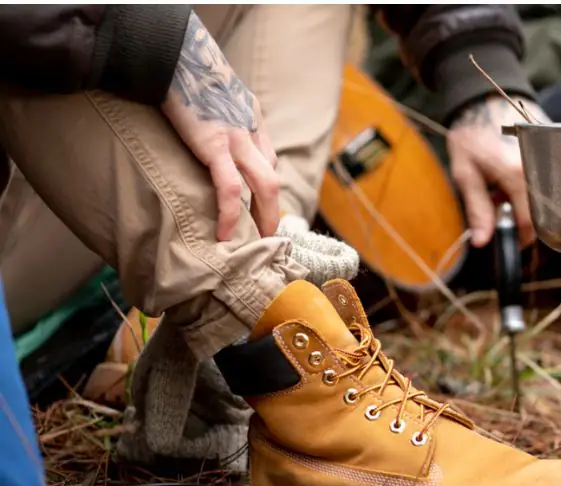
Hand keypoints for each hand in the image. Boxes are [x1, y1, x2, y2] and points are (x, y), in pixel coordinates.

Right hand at [162, 11, 279, 240]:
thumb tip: (205, 131)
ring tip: (257, 242)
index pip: (266, 160)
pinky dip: (232, 213)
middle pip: (271, 178)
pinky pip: (230, 188)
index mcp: (250, 117)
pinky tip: (226, 232)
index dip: (264, 187)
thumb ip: (218, 115)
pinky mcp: (215, 145)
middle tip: (268, 236)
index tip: (260, 208)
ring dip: (264, 217)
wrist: (174, 54)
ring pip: (263, 186)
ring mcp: (236, 138)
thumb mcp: (212, 93)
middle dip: (273, 210)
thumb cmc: (184, 72)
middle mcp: (251, 129)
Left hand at [448, 96, 547, 247]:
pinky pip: (549, 179)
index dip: (522, 237)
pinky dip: (532, 185)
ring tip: (503, 190)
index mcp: (517, 174)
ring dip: (527, 201)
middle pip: (542, 210)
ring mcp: (550, 157)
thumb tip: (482, 242)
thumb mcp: (465, 173)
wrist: (484, 99)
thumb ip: (477, 209)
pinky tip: (513, 177)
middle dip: (522, 218)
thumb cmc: (472, 134)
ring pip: (546, 196)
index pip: (530, 221)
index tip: (511, 241)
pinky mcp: (554, 150)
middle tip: (501, 208)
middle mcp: (540, 166)